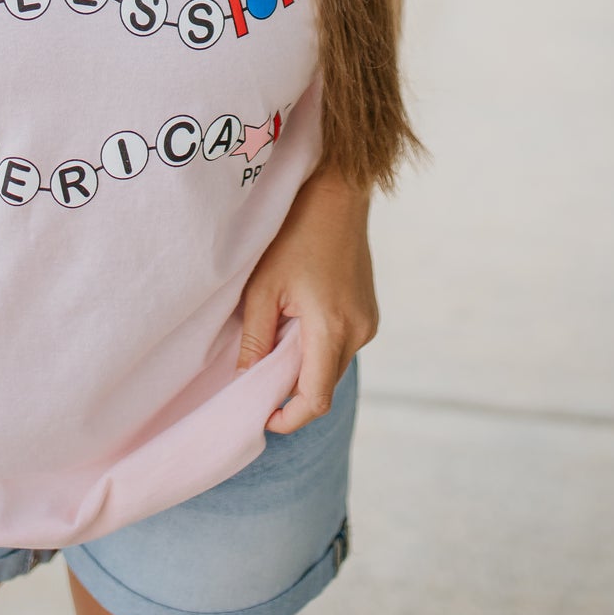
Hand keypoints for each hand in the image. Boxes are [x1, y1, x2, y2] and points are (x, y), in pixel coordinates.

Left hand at [235, 164, 378, 433]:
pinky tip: (297, 323)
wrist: (336, 196)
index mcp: (331, 327)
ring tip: (275, 343)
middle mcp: (358, 331)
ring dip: (305, 368)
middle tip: (258, 380)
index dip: (289, 418)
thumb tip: (245, 378)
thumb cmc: (294, 234)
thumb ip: (254, 337)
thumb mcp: (262, 286)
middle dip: (293, 392)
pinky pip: (342, 346)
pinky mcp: (369, 313)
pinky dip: (318, 348)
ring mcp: (368, 322)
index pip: (315, 398)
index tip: (263, 418)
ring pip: (333, 366)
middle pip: (324, 386)